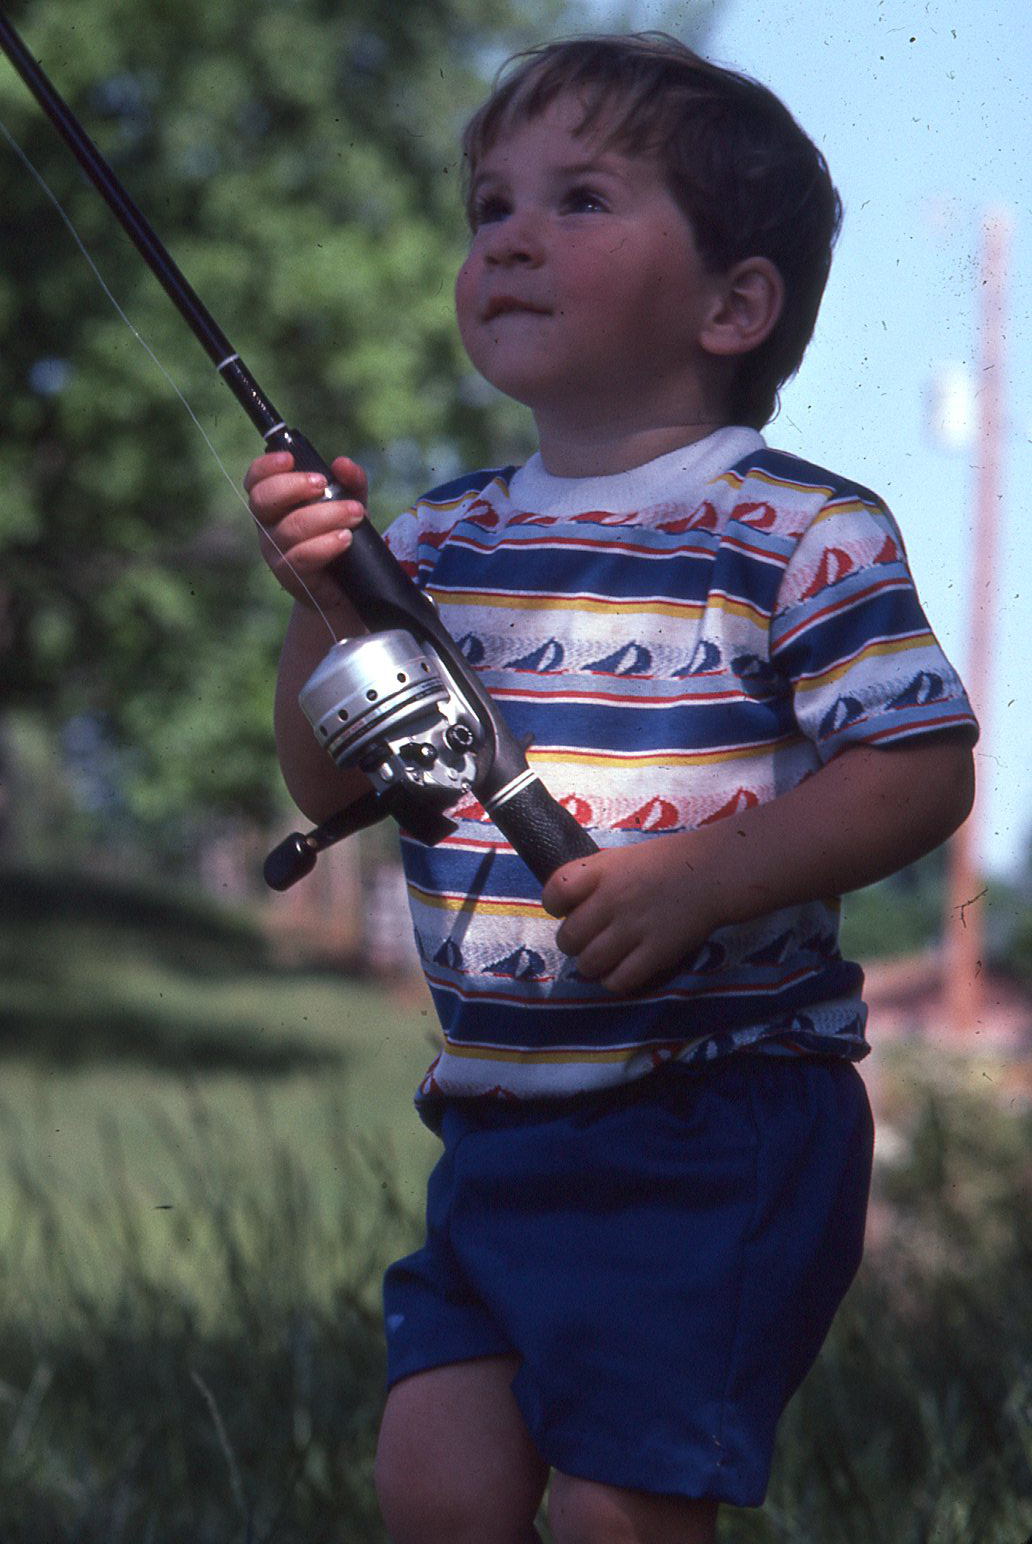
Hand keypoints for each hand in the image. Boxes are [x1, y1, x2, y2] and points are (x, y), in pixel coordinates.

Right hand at [244, 451, 367, 612]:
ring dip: (326, 515)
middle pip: (262, 501)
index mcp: (275, 504)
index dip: (266, 467)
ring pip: (290, 528)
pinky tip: (346, 538)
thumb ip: (350, 482)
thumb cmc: (341, 536)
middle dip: (293, 487)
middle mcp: (268, 527)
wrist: (347, 588)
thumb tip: (342, 464)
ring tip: (355, 513)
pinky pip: (302, 557)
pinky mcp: (291, 577)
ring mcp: (276, 553)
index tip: (290, 459)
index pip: (256, 481)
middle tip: (322, 483)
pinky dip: (326, 544)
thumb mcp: (350, 503)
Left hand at [541, 835, 720, 995]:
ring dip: (591, 965)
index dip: (554, 906)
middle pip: (569, 937)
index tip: (565, 909)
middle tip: (588, 941)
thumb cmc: (667, 862)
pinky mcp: (656, 952)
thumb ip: (594, 878)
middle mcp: (613, 899)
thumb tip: (569, 906)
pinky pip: (619, 980)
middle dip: (573, 943)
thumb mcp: (623, 857)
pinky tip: (621, 971)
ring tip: (603, 959)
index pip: (555, 892)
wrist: (713, 871)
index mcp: (602, 871)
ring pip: (589, 964)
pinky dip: (614, 981)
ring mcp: (634, 927)